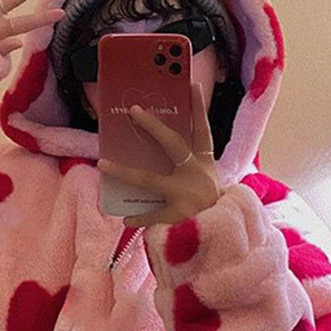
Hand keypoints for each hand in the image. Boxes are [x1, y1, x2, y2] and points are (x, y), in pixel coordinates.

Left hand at [97, 83, 220, 227]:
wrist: (226, 244)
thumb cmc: (215, 216)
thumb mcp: (211, 191)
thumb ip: (194, 177)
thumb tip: (164, 165)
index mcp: (207, 169)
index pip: (203, 133)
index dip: (199, 110)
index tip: (192, 86)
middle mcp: (199, 177)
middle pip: (173, 144)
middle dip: (152, 126)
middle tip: (134, 110)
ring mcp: (188, 196)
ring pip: (149, 178)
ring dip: (124, 171)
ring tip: (103, 164)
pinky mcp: (178, 217)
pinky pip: (151, 214)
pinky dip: (139, 218)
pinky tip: (126, 219)